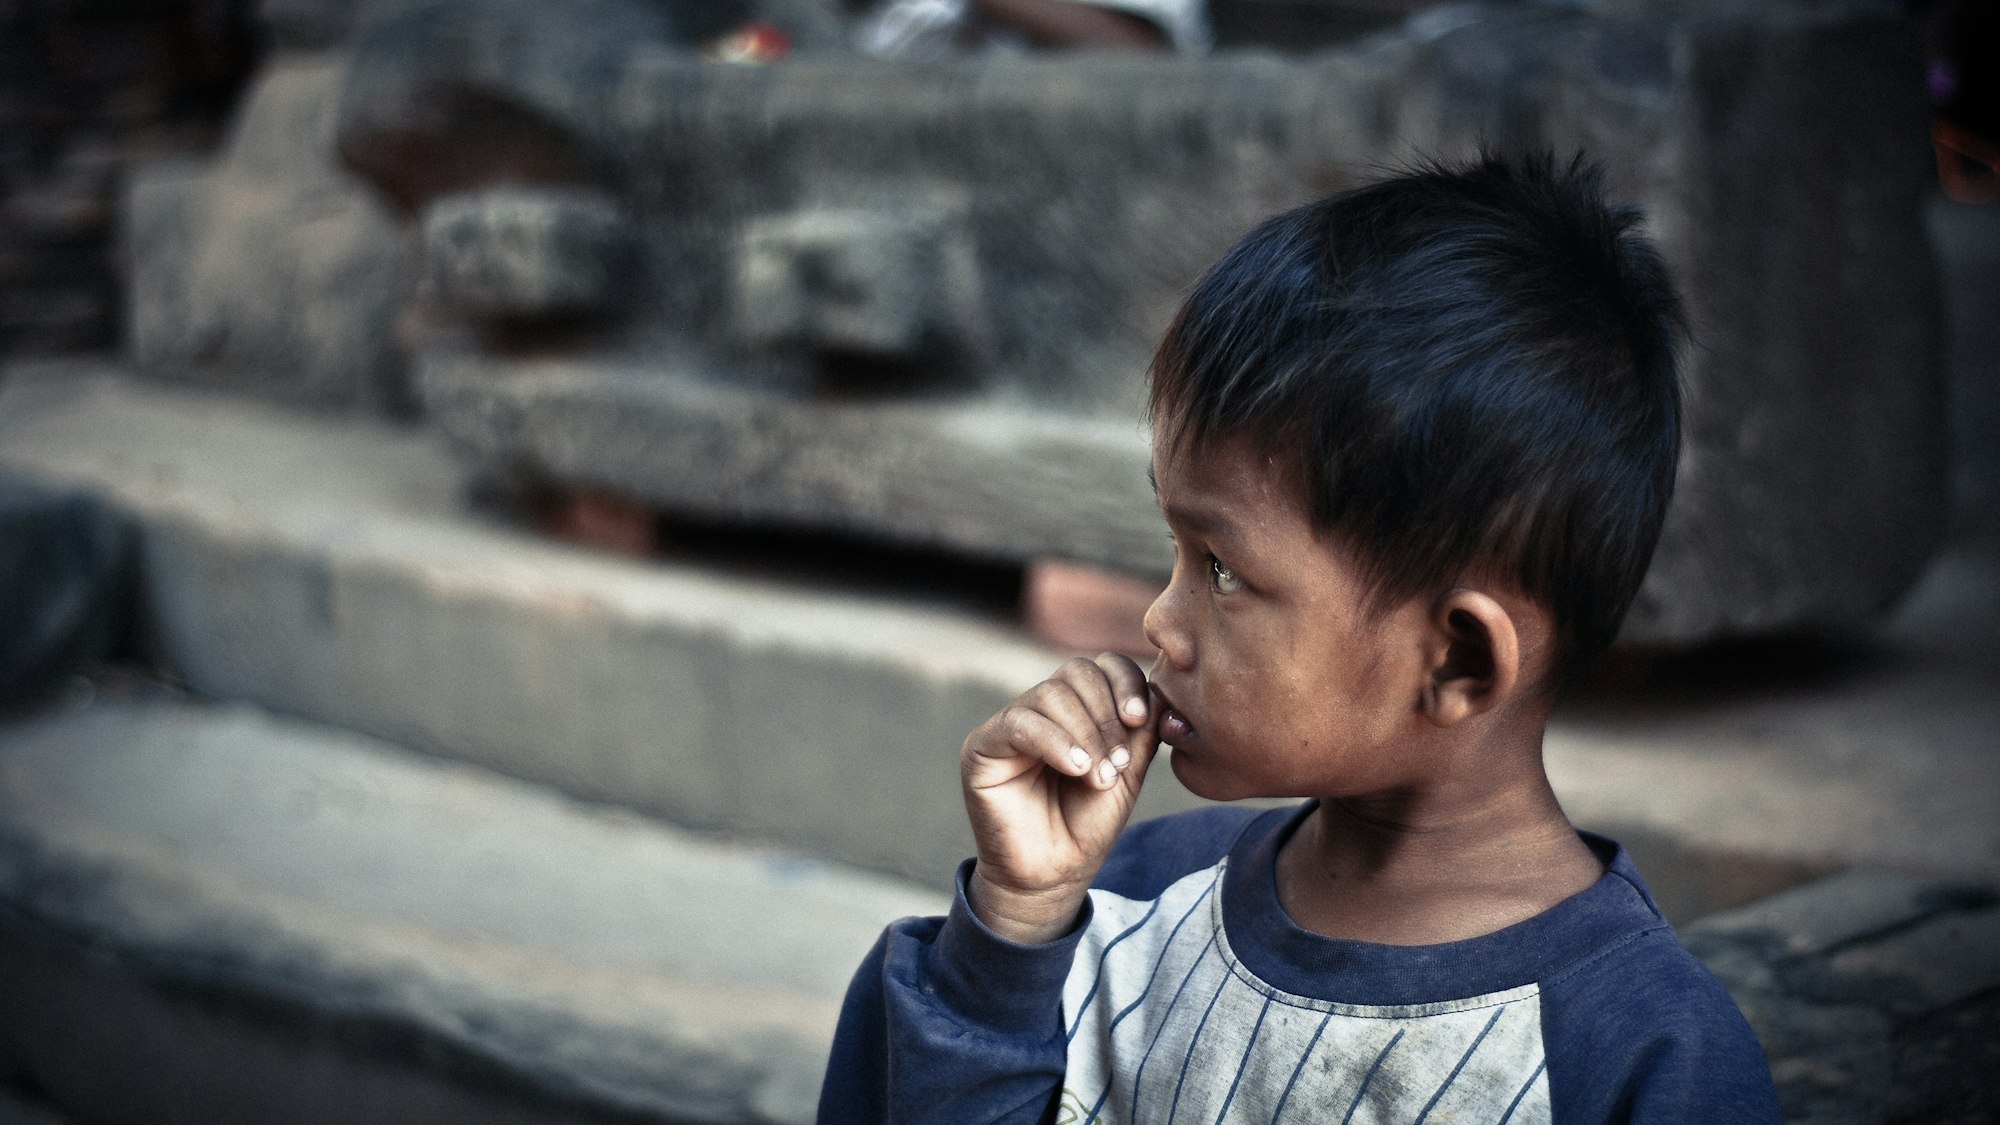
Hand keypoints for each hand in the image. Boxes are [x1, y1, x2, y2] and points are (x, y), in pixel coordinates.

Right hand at [961, 652, 1158, 942]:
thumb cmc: (1088, 824)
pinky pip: (1019, 723)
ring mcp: (1010, 723)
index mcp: (1078, 707)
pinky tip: (1076, 768)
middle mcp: (1042, 707)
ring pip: (1050, 694)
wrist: (1054, 874)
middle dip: (1106, 715)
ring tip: (1099, 777)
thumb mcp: (1126, 772)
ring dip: (1085, 735)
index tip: (1140, 718)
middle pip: (1077, 673)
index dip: (1125, 682)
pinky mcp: (982, 745)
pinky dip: (1054, 742)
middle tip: (1118, 763)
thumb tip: (1157, 691)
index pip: (1102, 665)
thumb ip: (1139, 730)